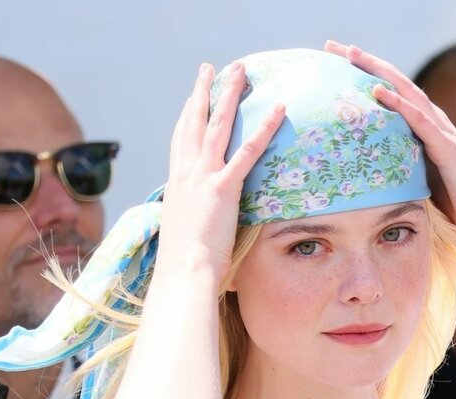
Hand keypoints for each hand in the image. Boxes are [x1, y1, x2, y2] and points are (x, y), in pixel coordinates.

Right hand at [158, 61, 285, 280]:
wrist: (182, 273)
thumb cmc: (184, 265)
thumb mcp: (187, 236)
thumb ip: (196, 224)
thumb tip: (203, 231)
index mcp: (176, 185)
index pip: (181, 140)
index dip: (188, 115)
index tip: (193, 97)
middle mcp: (186, 174)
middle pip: (195, 122)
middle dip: (204, 92)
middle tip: (212, 68)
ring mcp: (203, 178)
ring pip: (219, 125)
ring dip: (230, 94)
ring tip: (241, 70)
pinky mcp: (223, 188)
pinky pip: (249, 152)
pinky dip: (264, 128)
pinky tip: (278, 109)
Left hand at [324, 41, 455, 232]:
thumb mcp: (421, 178)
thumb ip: (403, 165)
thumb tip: (375, 172)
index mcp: (425, 127)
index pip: (393, 93)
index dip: (367, 74)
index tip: (338, 63)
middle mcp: (432, 120)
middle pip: (395, 82)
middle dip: (365, 62)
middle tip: (333, 45)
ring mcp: (440, 130)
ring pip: (405, 91)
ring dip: (378, 71)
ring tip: (351, 54)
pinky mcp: (445, 145)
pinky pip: (418, 119)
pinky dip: (398, 103)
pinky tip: (378, 91)